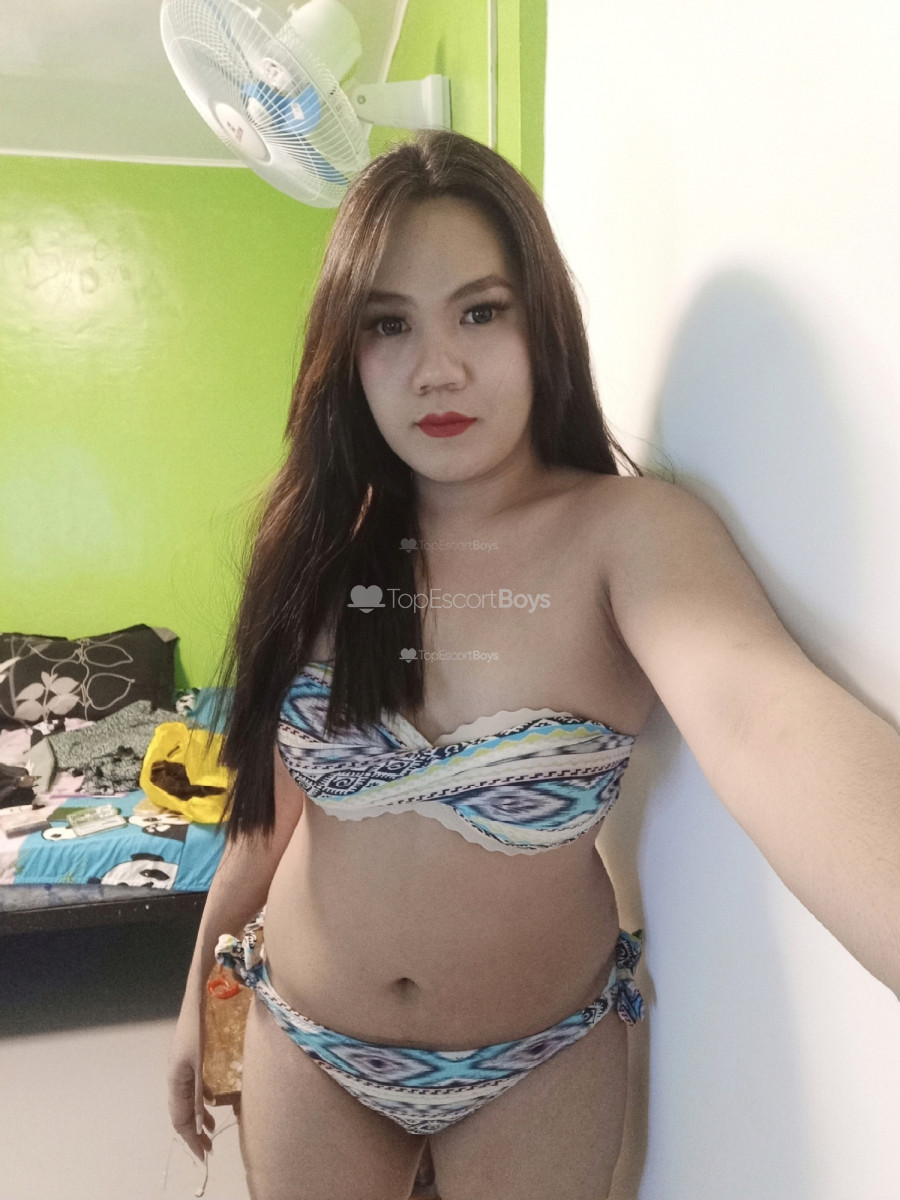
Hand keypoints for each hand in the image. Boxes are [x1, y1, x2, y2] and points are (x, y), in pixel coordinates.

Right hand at [168, 1000, 216, 1161]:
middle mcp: (176, 1076)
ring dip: (199, 1117)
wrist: (197, 998)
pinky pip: (195, 1087)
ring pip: (189, 1100)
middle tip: (209, 1148)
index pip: (180, 1118)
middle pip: (183, 1112)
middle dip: (195, 1133)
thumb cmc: (197, 1028)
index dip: (190, 1138)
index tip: (203, 1154)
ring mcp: (183, 1068)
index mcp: (175, 1080)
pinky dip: (203, 1099)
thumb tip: (199, 1123)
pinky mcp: (192, 1059)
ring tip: (212, 1131)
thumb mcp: (199, 1062)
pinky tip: (214, 1102)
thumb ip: (199, 1091)